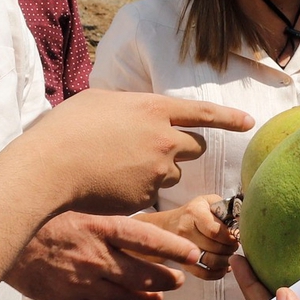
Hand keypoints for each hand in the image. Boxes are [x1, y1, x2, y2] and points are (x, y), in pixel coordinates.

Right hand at [10, 212, 198, 299]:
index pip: (148, 239)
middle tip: (177, 279)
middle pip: (144, 275)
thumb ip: (107, 219)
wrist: (2, 239)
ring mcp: (81, 282)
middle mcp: (95, 256)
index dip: (174, 248)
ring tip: (157, 296)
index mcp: (99, 227)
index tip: (192, 253)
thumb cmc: (42, 218)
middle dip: (167, 279)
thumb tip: (137, 227)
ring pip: (127, 298)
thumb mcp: (78, 207)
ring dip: (147, 299)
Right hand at [13, 89, 252, 213]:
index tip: (249, 123)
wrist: (50, 166)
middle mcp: (163, 139)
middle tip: (158, 148)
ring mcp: (157, 171)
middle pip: (194, 147)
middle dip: (184, 148)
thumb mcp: (100, 101)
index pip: (203, 112)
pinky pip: (151, 194)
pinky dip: (137, 189)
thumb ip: (128, 104)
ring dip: (158, 170)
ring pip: (172, 174)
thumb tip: (137, 108)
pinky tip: (111, 183)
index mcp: (154, 108)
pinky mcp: (146, 197)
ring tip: (121, 166)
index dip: (229, 118)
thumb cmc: (66, 128)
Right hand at [140, 194, 238, 279]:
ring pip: (210, 261)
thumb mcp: (208, 201)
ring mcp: (181, 248)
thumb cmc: (195, 212)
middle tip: (234, 245)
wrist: (168, 225)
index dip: (230, 236)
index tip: (236, 236)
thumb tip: (243, 220)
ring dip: (225, 261)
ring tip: (229, 254)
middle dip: (230, 248)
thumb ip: (225, 206)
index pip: (215, 231)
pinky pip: (203, 274)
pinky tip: (223, 267)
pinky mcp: (183, 263)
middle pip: (215, 247)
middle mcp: (185, 230)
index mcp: (194, 212)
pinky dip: (217, 273)